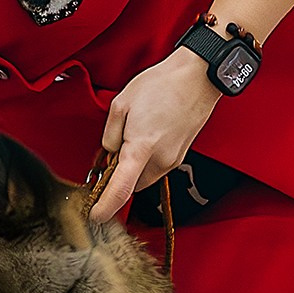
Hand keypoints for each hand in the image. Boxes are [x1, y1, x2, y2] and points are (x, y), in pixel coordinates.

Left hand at [90, 48, 219, 222]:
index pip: (121, 189)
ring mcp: (173, 158)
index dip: (106, 207)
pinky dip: (147, 159)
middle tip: (111, 155)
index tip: (96, 216)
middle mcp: (160, 159)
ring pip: (145, 176)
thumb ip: (110, 135)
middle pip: (132, 185)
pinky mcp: (181, 154)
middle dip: (119, 176)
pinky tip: (146, 134)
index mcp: (141, 147)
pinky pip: (157, 166)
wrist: (197, 77)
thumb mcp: (121, 104)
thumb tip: (109, 153)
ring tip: (133, 136)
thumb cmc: (160, 85)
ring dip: (134, 167)